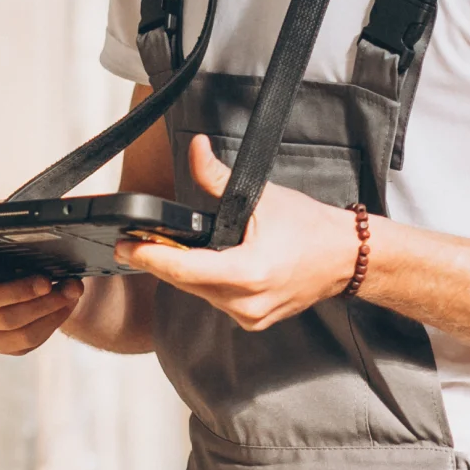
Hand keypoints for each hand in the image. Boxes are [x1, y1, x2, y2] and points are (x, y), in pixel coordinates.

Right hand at [0, 191, 83, 353]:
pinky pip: (21, 342)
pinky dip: (50, 322)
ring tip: (69, 289)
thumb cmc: (25, 242)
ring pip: (4, 323)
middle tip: (47, 280)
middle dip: (16, 291)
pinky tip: (64, 304)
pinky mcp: (2, 341)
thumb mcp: (8, 218)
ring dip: (42, 306)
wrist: (62, 269)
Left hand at [114, 136, 356, 330]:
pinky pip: (216, 301)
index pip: (183, 269)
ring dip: (184, 272)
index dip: (148, 257)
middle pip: (185, 282)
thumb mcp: (262, 197)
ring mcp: (250, 317)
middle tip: (134, 243)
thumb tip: (196, 149)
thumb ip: (218, 178)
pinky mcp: (253, 321)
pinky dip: (206, 283)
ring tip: (170, 250)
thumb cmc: (311, 228)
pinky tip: (206, 265)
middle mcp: (247, 302)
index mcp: (248, 273)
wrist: (345, 257)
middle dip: (160, 261)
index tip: (124, 246)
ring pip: (198, 294)